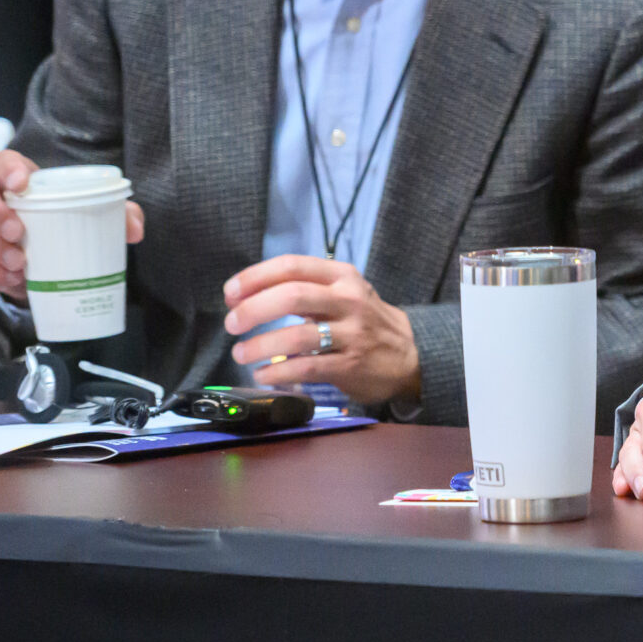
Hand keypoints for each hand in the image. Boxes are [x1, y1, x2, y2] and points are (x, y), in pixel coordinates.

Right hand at [0, 149, 145, 298]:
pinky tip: (9, 280)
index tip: (22, 185)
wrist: (45, 256)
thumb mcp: (96, 215)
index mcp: (16, 175)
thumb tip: (135, 230)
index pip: (2, 160)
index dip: (7, 168)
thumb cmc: (66, 221)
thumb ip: (120, 215)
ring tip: (20, 264)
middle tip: (20, 233)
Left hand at [223, 255, 420, 406]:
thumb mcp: (345, 293)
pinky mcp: (351, 365)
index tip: (230, 293)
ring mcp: (352, 333)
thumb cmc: (366, 321)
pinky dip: (277, 372)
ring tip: (241, 354)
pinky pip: (306, 368)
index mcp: (342, 277)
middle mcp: (349, 301)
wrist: (412, 354)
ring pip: (296, 336)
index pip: (292, 266)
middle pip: (291, 296)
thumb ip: (304, 289)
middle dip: (252, 311)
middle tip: (232, 325)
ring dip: (259, 346)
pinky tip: (263, 374)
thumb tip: (246, 298)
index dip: (254, 278)